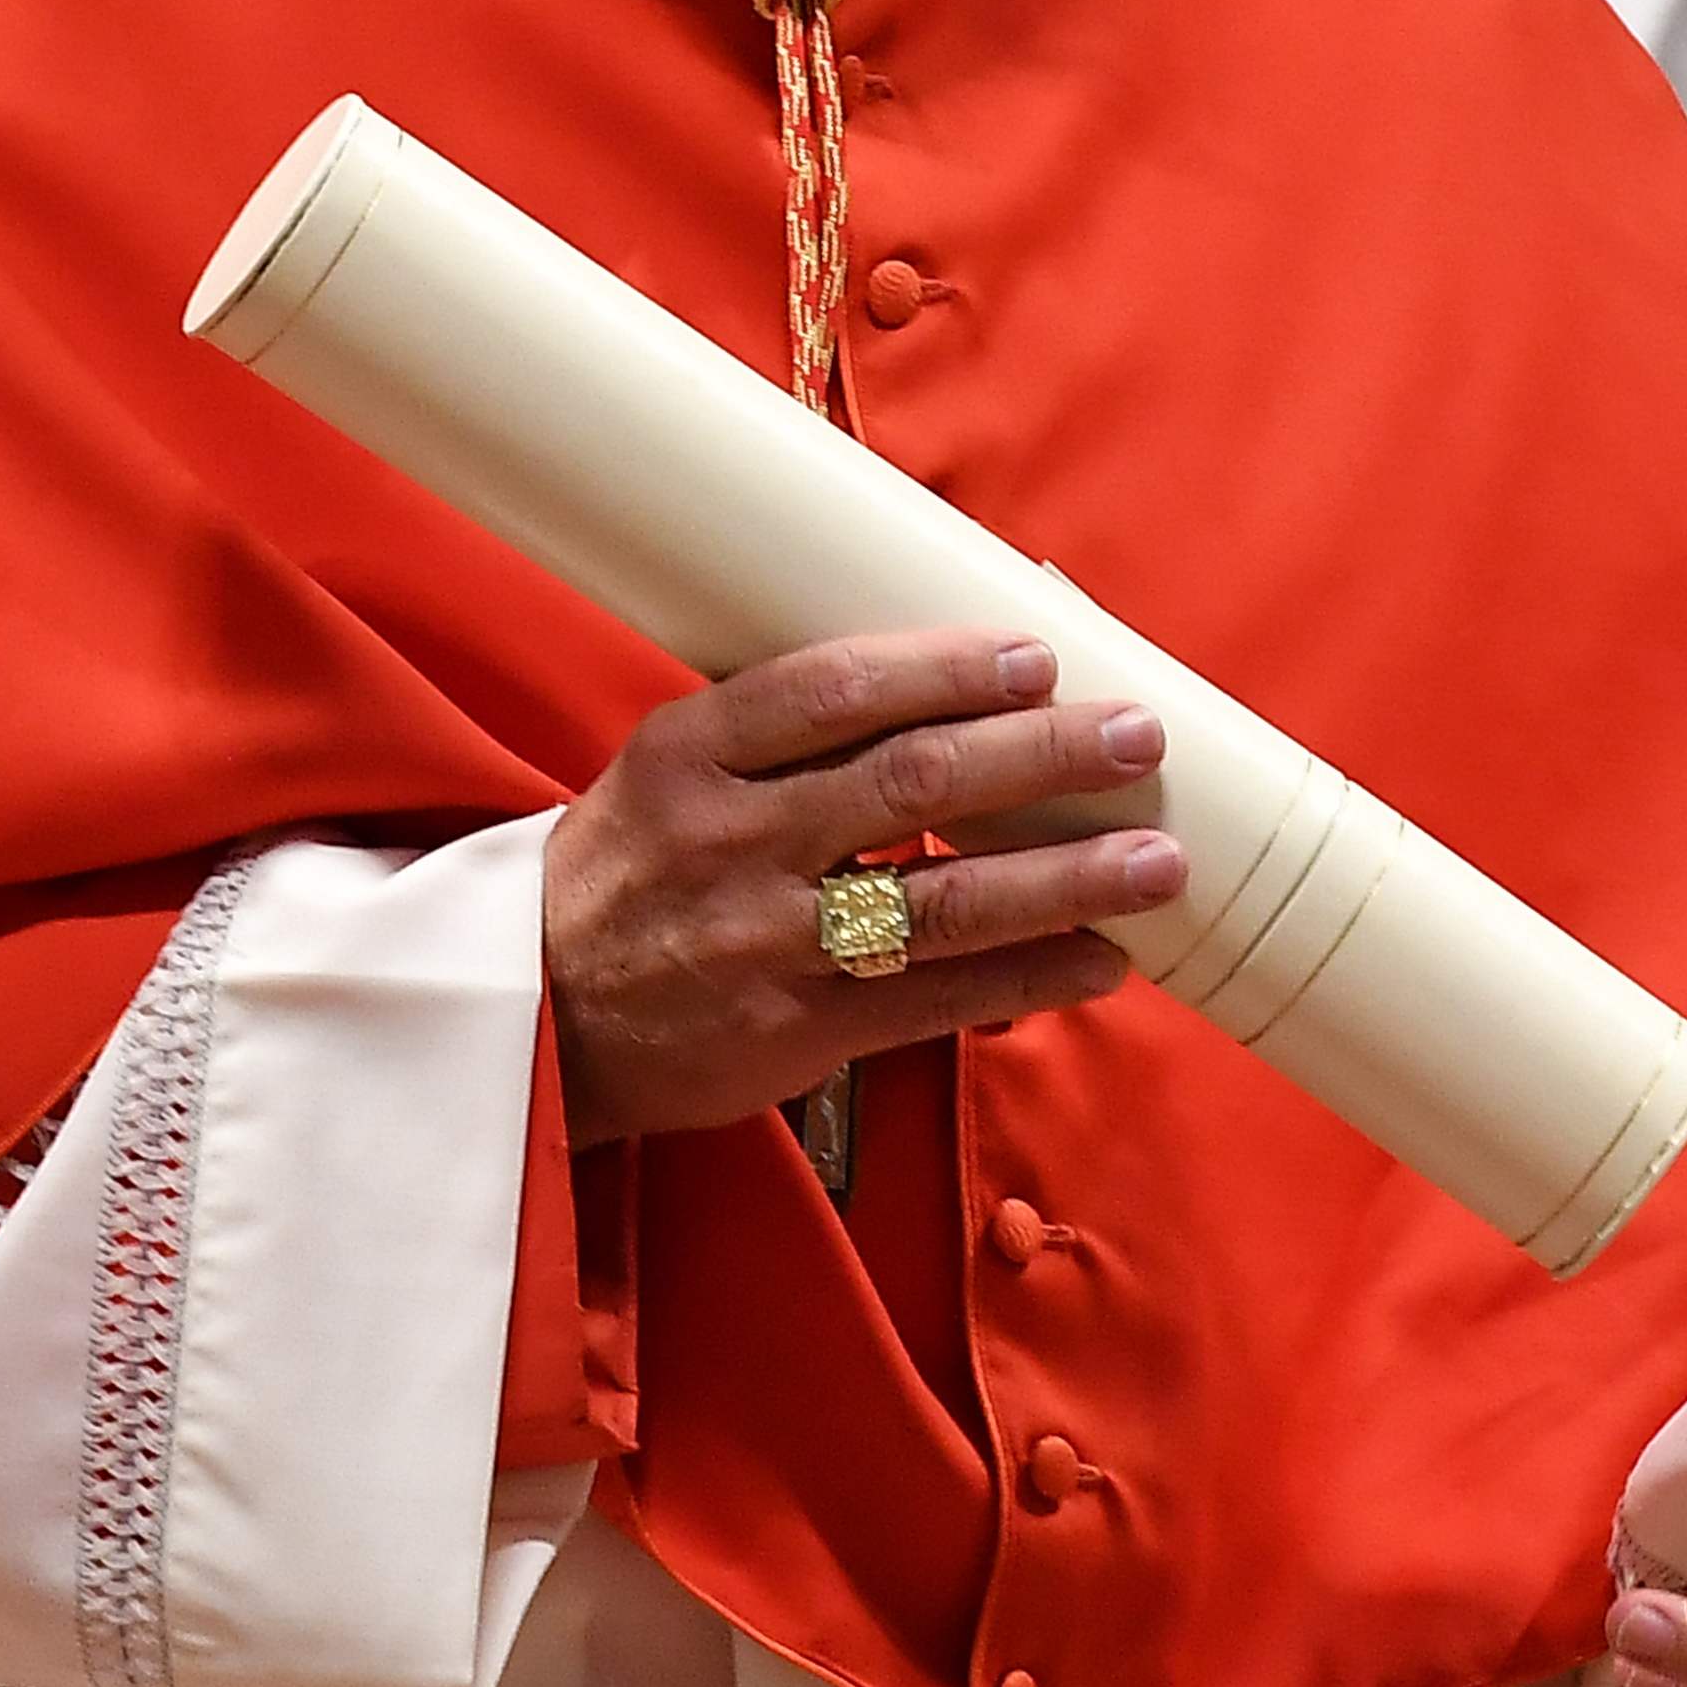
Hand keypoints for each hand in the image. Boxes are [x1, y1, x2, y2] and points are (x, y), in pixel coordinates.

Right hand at [542, 629, 1185, 1145]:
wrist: (529, 1017)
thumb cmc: (625, 872)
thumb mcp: (668, 769)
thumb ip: (785, 730)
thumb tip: (953, 680)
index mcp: (689, 755)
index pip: (830, 691)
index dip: (942, 670)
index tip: (1034, 654)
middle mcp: (729, 842)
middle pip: (909, 785)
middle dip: (1038, 757)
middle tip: (1134, 735)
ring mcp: (764, 943)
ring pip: (940, 903)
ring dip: (1063, 878)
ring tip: (1157, 859)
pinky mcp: (795, 1033)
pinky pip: (933, 1003)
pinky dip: (1025, 980)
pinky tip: (1102, 959)